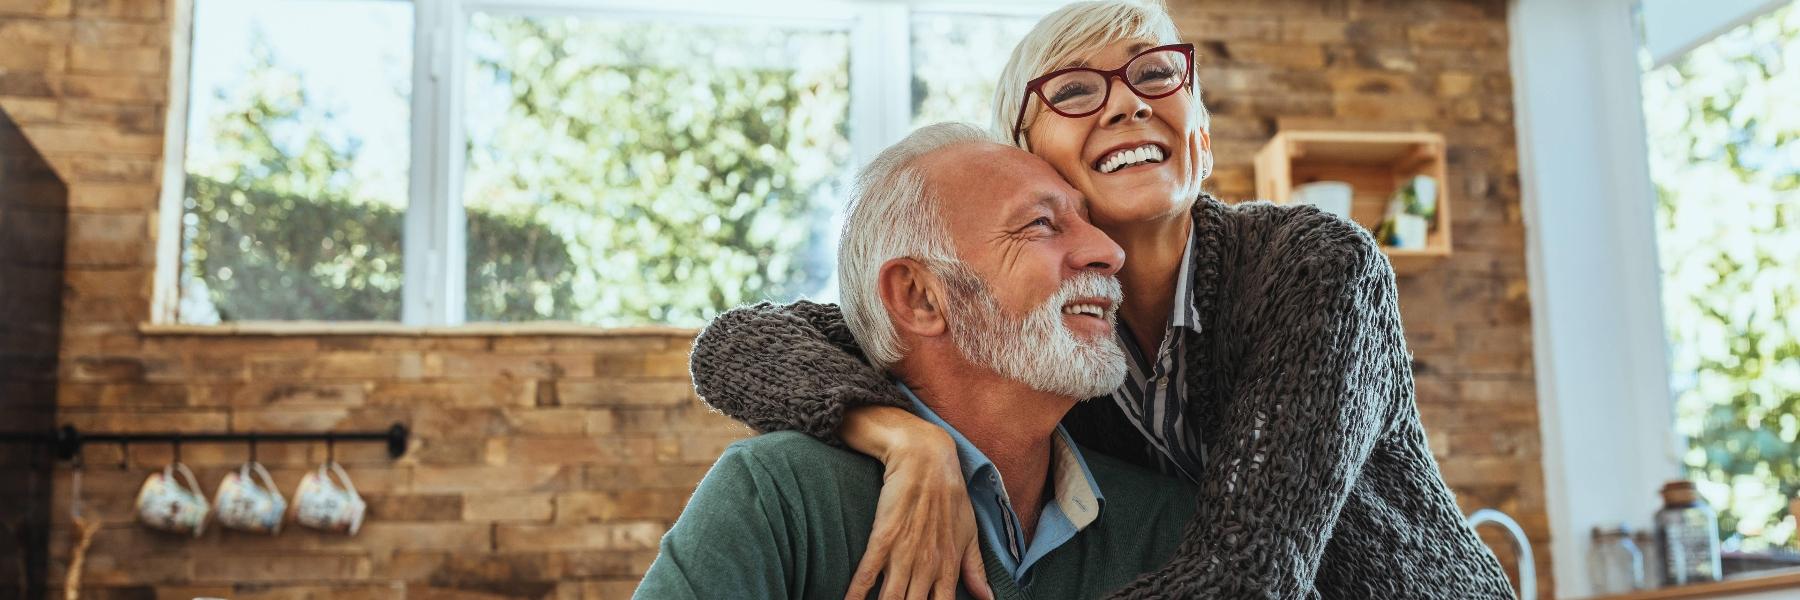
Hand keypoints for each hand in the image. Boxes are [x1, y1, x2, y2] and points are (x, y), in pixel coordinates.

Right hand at [844, 425, 991, 599]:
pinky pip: (868, 572)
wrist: (926, 458)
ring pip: (891, 599)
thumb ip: (975, 570)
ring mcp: (904, 553)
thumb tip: (987, 599)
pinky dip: (857, 592)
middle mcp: (927, 565)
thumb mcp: (969, 534)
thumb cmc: (950, 495)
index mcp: (948, 567)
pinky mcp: (883, 537)